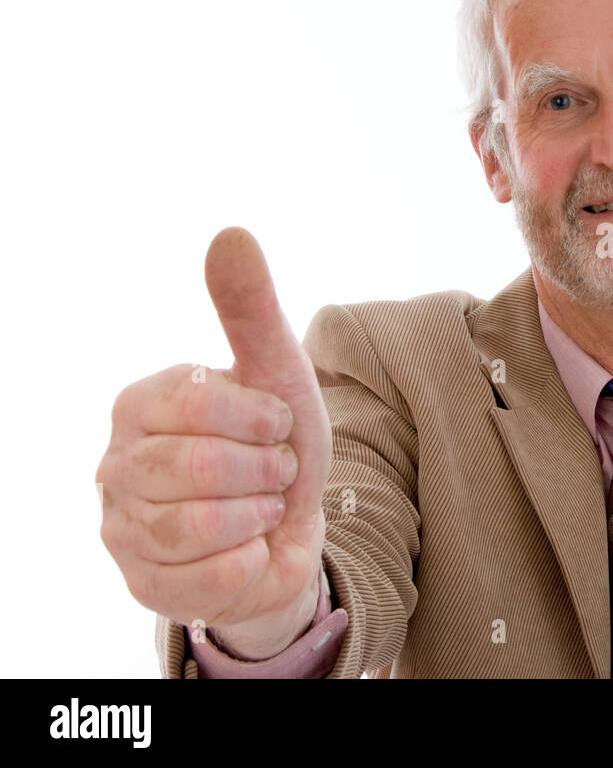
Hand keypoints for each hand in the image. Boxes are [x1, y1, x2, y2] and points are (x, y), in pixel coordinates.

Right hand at [97, 228, 332, 653]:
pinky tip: (249, 547)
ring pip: (195, 524)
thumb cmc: (273, 445)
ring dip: (256, 514)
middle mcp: (116, 464)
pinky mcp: (144, 585)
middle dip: (262, 469)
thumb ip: (249, 307)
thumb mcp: (275, 371)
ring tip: (262, 506)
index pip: (199, 401)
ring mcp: (122, 529)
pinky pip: (209, 578)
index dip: (260, 416)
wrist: (289, 530)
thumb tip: (231, 233)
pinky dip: (251, 560)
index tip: (278, 424)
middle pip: (198, 466)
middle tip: (273, 470)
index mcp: (139, 403)